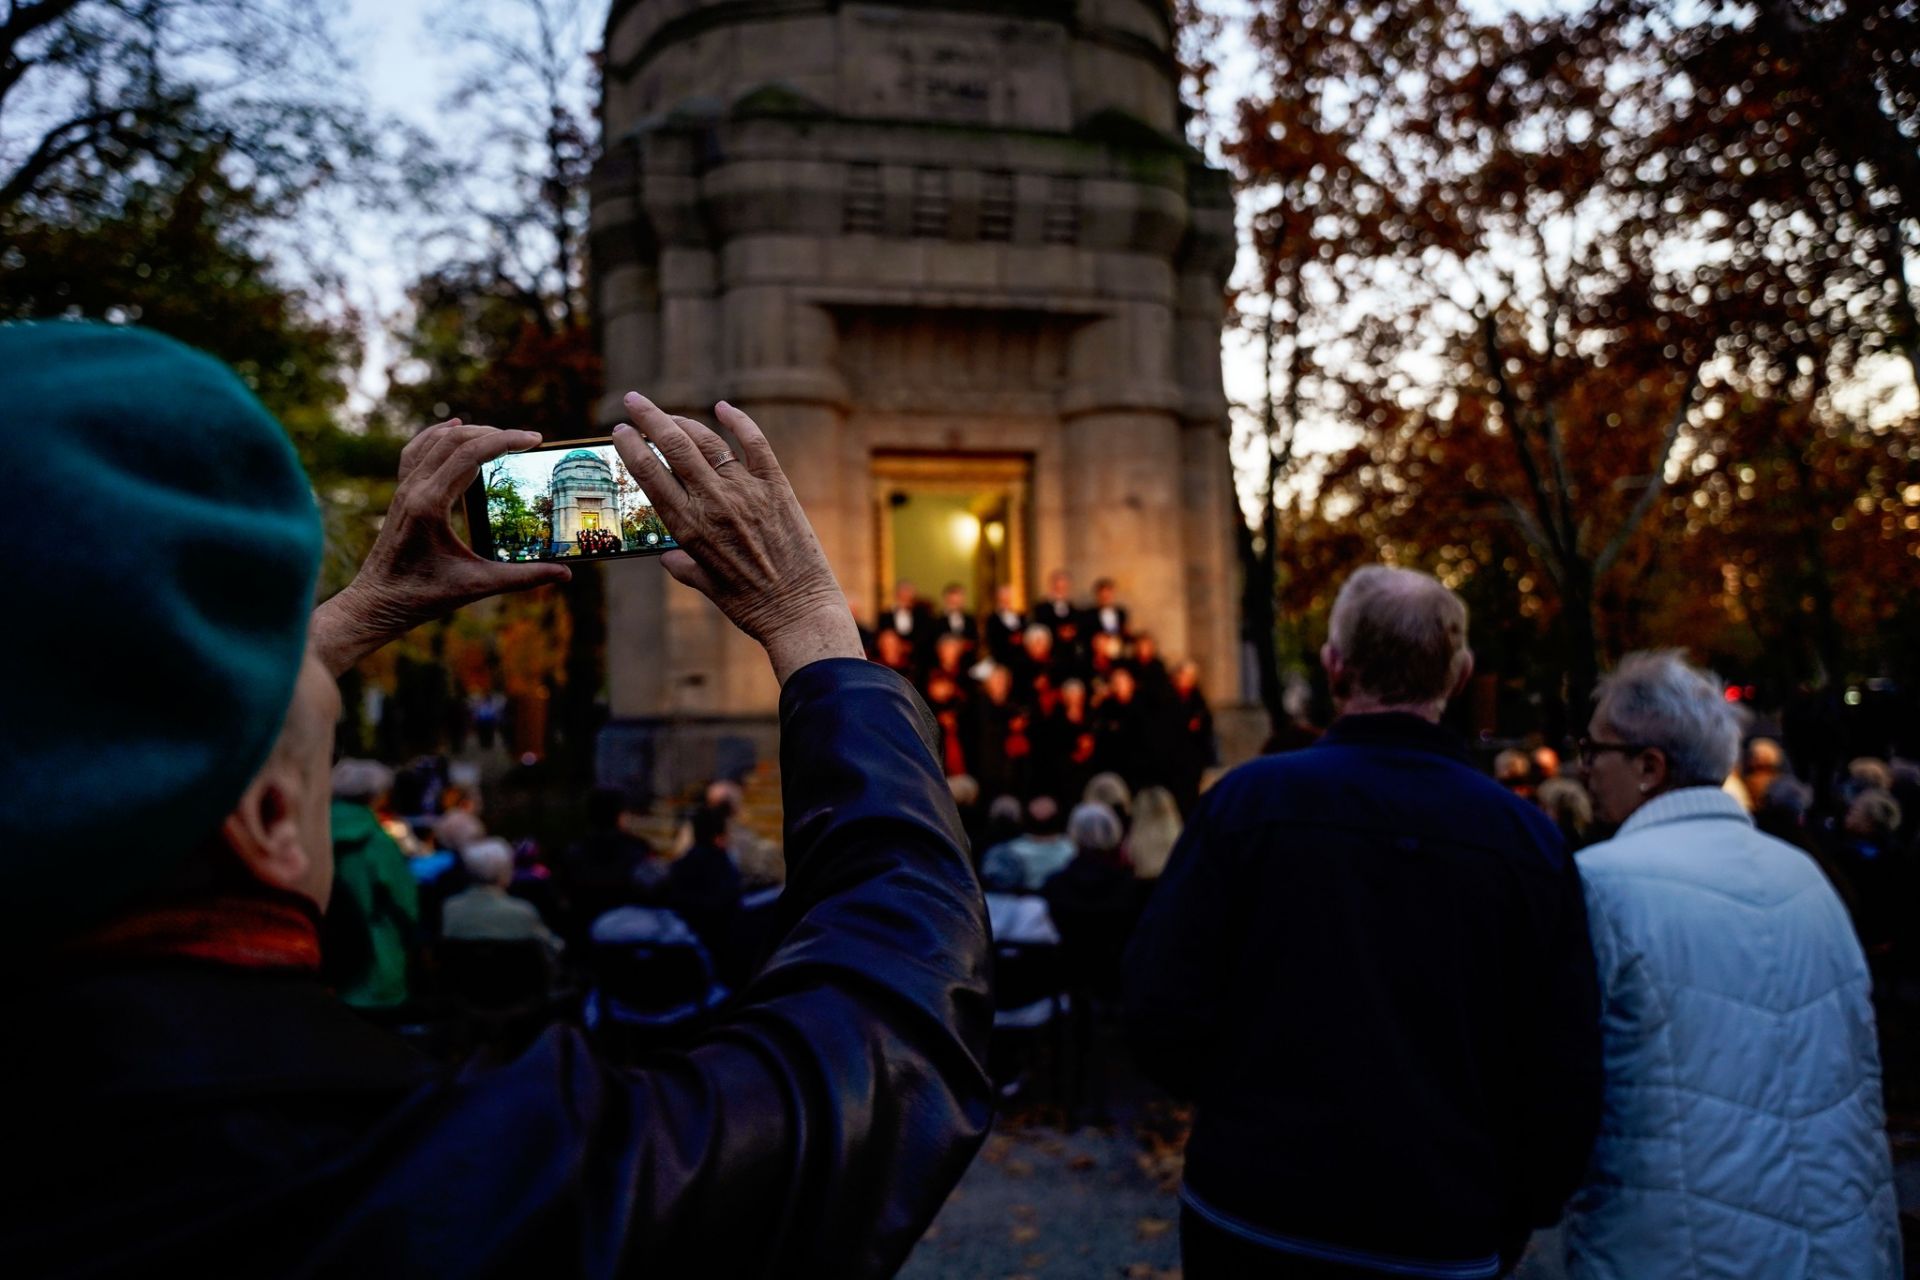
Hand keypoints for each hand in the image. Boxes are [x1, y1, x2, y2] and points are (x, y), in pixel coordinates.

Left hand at [312, 420, 571, 674]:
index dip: (505, 440)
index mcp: (430, 504)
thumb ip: (523, 578)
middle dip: (494, 433)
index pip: (469, 454)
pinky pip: (416, 451)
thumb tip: (565, 574)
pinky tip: (452, 428)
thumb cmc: (422, 597)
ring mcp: (403, 489)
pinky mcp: (400, 494)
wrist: (375, 603)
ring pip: (435, 441)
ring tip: (500, 435)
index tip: (534, 439)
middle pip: (454, 440)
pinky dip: (436, 435)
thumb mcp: (477, 586)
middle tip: (526, 440)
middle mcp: (413, 489)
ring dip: (469, 432)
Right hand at [612, 394, 862, 684]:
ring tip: (669, 414)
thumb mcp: (708, 588)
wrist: (799, 612)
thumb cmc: (751, 607)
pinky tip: (723, 408)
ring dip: (684, 421)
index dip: (631, 447)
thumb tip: (666, 557)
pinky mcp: (777, 488)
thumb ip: (684, 567)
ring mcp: (747, 492)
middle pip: (673, 446)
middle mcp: (714, 503)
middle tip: (633, 401)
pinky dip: (739, 422)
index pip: (649, 475)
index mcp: (689, 528)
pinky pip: (755, 444)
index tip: (620, 430)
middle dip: (648, 419)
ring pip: (708, 441)